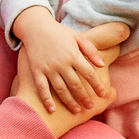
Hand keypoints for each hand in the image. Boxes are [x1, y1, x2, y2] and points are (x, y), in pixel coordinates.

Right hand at [12, 20, 129, 138]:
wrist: (35, 27)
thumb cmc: (59, 33)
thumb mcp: (77, 37)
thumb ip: (90, 50)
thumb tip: (102, 65)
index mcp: (73, 54)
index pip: (88, 73)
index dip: (96, 84)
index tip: (102, 94)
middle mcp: (61, 63)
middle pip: (75, 84)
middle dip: (84, 97)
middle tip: (90, 107)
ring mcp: (48, 68)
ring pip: (60, 89)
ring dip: (69, 101)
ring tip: (77, 111)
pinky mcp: (36, 71)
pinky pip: (42, 88)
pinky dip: (47, 99)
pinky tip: (52, 109)